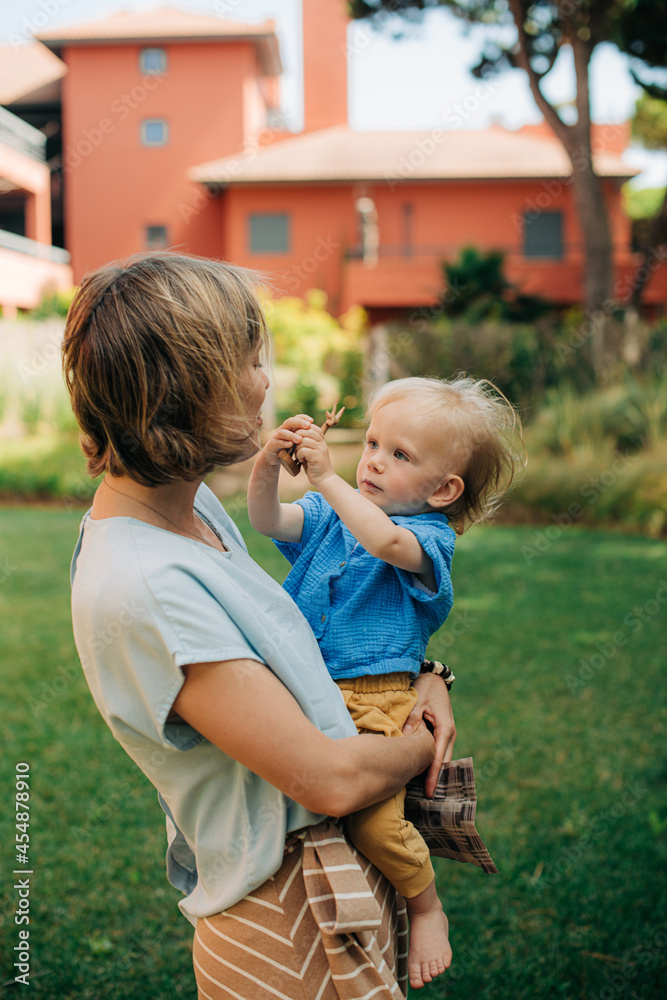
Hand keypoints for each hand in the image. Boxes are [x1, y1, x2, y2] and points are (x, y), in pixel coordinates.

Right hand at [262, 414, 312, 466]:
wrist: (274, 458)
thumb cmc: (288, 448)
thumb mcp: (297, 442)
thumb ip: (304, 436)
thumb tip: (319, 432)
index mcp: (290, 428)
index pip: (296, 418)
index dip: (303, 418)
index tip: (312, 421)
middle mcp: (283, 429)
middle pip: (289, 422)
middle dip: (299, 423)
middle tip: (308, 426)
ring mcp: (276, 437)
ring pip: (282, 432)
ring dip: (291, 435)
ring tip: (300, 439)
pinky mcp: (272, 445)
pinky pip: (277, 442)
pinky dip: (284, 443)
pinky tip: (290, 445)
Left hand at [294, 425, 334, 485]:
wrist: (324, 478)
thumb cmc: (314, 464)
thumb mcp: (312, 450)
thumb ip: (307, 441)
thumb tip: (295, 432)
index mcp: (321, 439)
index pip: (311, 426)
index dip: (301, 430)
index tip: (297, 439)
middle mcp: (322, 442)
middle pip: (305, 431)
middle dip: (297, 438)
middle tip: (296, 447)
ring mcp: (320, 449)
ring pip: (303, 440)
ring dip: (297, 448)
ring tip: (299, 455)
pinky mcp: (316, 457)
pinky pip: (303, 450)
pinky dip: (299, 455)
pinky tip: (301, 460)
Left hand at [403, 672, 455, 797]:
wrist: (435, 680)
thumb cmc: (426, 689)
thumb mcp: (418, 701)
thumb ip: (412, 718)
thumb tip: (406, 735)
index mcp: (445, 728)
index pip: (438, 758)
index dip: (433, 776)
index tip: (429, 791)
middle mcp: (449, 734)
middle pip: (443, 763)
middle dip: (436, 780)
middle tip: (426, 798)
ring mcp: (447, 735)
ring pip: (442, 759)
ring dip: (435, 773)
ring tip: (425, 791)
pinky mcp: (442, 734)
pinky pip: (439, 752)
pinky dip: (433, 763)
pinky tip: (424, 773)